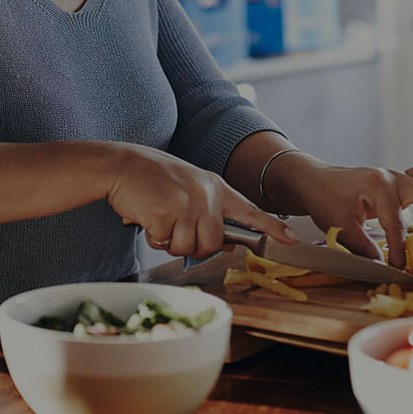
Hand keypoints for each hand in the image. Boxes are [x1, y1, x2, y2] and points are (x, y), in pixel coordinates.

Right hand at [106, 143, 298, 258]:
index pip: (250, 210)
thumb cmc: (152, 178)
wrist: (121, 165)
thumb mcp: (188, 188)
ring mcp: (187, 205)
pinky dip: (154, 237)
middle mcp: (205, 195)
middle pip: (214, 243)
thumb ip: (210, 212)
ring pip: (189, 248)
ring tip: (159, 220)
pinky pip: (165, 244)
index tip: (291, 239)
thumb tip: (229, 244)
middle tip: (175, 229)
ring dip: (171, 242)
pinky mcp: (166, 215)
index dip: (271, 228)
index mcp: (214, 186)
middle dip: (194, 245)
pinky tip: (147, 218)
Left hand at [272, 158, 412, 268]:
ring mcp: (396, 175)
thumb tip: (383, 267)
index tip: (400, 269)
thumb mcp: (339, 226)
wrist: (315, 180)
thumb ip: (363, 247)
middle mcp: (392, 177)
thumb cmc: (325, 200)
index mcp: (378, 187)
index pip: (396, 225)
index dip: (400, 250)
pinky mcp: (397, 179)